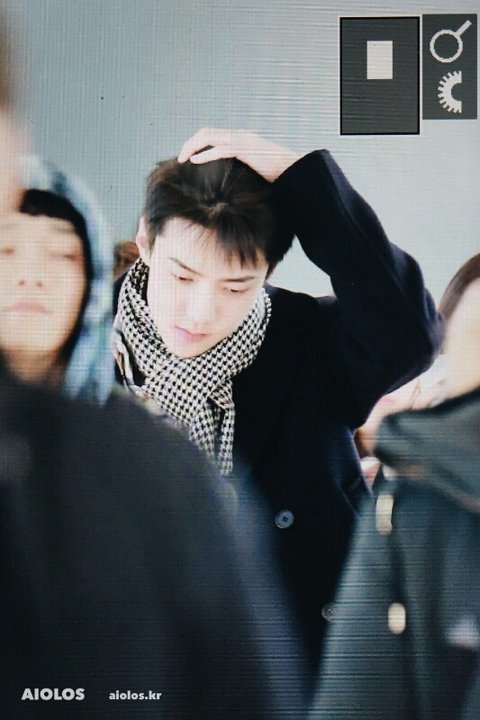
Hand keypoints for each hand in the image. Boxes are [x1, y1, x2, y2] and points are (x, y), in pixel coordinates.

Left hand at [177, 128, 300, 181]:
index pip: (212, 135)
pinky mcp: (246, 151)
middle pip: (206, 132)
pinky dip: (205, 154)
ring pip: (209, 137)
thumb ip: (240, 169)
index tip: (188, 157)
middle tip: (180, 158)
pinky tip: (195, 161)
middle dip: (190, 143)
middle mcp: (240, 136)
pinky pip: (220, 150)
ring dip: (193, 147)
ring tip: (183, 159)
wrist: (294, 171)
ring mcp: (243, 141)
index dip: (197, 143)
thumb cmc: (276, 174)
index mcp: (240, 138)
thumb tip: (228, 183)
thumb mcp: (254, 169)